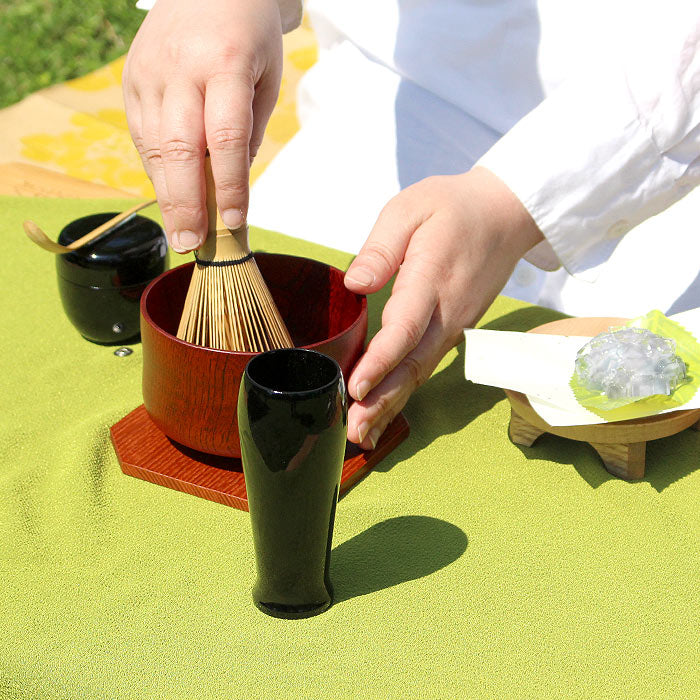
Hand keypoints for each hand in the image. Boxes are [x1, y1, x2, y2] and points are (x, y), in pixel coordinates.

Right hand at [122, 0, 283, 251]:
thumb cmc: (247, 36)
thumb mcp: (264, 80)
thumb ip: (246, 133)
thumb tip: (230, 187)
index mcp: (225, 64)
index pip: (224, 138)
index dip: (229, 185)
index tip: (234, 222)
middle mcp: (180, 68)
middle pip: (180, 148)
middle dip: (186, 203)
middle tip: (191, 243)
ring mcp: (149, 73)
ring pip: (155, 146)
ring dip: (168, 195)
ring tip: (180, 232)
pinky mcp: (131, 80)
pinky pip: (142, 136)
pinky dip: (157, 169)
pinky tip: (170, 194)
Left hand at [343, 167, 543, 448]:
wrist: (507, 214)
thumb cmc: (454, 208)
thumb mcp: (410, 209)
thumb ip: (381, 248)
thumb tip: (355, 284)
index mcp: (431, 279)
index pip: (404, 328)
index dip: (380, 361)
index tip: (355, 388)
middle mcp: (447, 313)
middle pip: (412, 365)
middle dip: (382, 401)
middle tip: (353, 432)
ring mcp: (454, 326)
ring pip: (419, 373)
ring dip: (390, 405)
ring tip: (363, 435)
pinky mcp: (453, 330)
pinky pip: (425, 366)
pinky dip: (403, 391)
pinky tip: (383, 410)